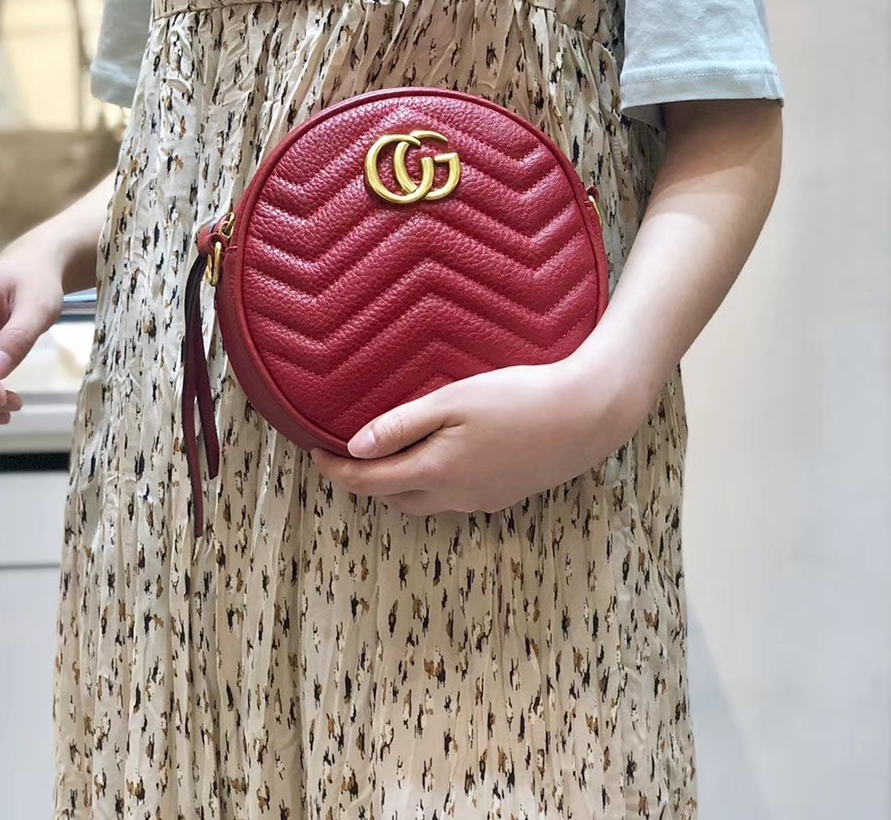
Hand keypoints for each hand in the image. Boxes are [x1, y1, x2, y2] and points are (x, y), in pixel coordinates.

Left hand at [310, 349, 651, 515]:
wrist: (586, 417)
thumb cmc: (518, 399)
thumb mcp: (453, 402)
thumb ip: (401, 425)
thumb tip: (355, 447)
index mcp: (435, 472)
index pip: (369, 482)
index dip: (336, 471)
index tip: (315, 452)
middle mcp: (454, 496)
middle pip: (392, 498)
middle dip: (362, 481)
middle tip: (342, 454)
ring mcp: (481, 501)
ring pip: (422, 502)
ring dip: (395, 485)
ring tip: (383, 456)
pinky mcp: (503, 496)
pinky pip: (451, 498)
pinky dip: (428, 484)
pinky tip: (435, 459)